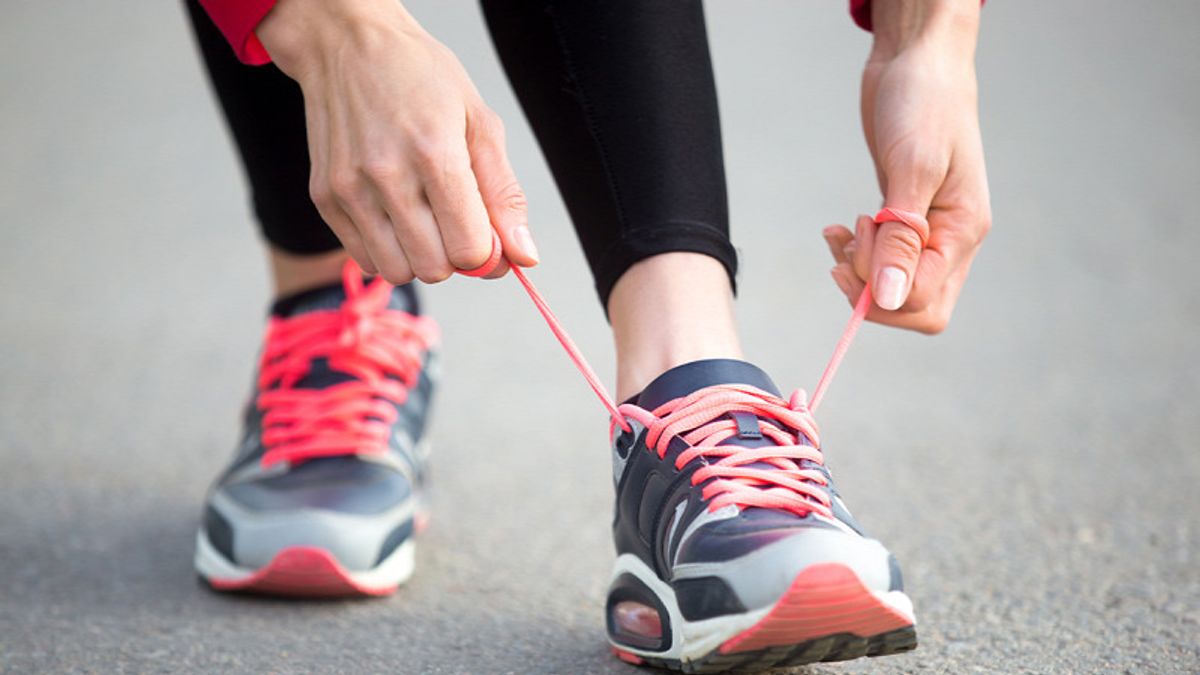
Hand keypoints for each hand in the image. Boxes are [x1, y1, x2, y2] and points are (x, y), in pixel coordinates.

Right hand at [257, 0, 537, 283]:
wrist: (348, 44)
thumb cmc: (420, 77)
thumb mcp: (479, 122)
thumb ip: (504, 194)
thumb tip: (524, 255)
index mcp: (435, 153)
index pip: (469, 248)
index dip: (487, 252)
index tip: (486, 233)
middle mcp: (387, 175)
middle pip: (435, 268)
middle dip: (454, 256)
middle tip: (455, 222)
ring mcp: (350, 189)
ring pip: (398, 271)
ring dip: (419, 258)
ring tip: (424, 220)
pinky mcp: (325, 197)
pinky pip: (364, 258)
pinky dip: (387, 250)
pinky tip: (395, 216)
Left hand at [825, 0, 989, 333]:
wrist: (918, 62)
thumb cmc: (924, 103)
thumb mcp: (912, 167)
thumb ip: (901, 237)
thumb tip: (888, 296)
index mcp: (963, 231)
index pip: (923, 301)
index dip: (880, 290)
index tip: (855, 245)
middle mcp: (951, 238)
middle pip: (913, 305)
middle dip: (869, 288)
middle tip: (845, 246)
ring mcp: (928, 231)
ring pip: (892, 285)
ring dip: (857, 269)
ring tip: (840, 231)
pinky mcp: (904, 219)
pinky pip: (880, 259)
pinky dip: (853, 252)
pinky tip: (837, 229)